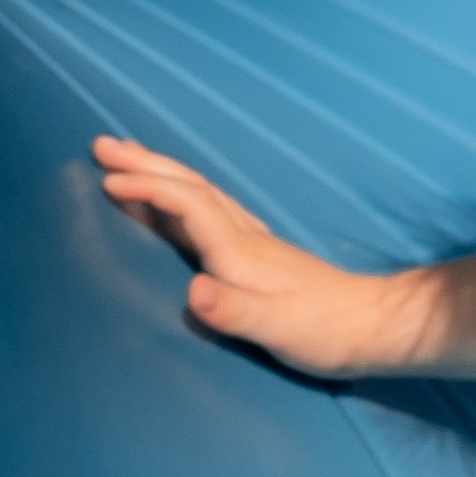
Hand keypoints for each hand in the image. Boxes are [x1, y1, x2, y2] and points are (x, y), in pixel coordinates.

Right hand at [92, 138, 434, 376]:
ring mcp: (253, 243)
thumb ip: (234, 311)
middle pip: (190, 187)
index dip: (149, 190)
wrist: (374, 326)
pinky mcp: (259, 256)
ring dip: (161, 174)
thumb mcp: (278, 329)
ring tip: (128, 159)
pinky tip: (175, 203)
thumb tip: (192, 290)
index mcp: (239, 252)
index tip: (107, 180)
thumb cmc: (325, 331)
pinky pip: (208, 212)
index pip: (188, 205)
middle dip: (145, 164)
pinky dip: (180, 197)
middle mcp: (244, 238)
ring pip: (199, 195)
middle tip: (101, 145)